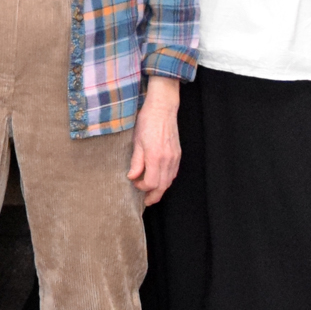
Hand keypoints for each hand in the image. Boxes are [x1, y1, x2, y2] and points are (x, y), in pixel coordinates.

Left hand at [126, 75, 181, 204]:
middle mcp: (167, 160)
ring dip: (161, 189)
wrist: (163, 108)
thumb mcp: (136, 141)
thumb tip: (132, 177)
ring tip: (151, 192)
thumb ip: (136, 162)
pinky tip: (160, 179)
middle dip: (153, 196)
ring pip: (169, 181)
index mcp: (155, 157)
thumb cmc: (147, 122)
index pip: (150, 183)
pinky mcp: (178, 154)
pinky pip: (173, 173)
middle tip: (145, 201)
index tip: (134, 182)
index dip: (141, 187)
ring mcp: (174, 158)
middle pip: (162, 186)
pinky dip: (166, 180)